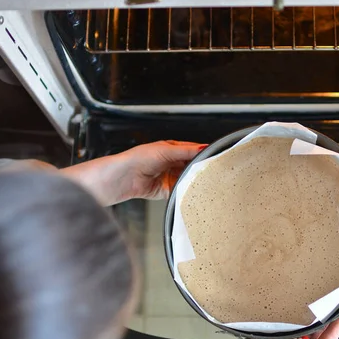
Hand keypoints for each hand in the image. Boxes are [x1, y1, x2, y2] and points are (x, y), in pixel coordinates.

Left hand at [60, 141, 204, 205]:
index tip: (217, 158)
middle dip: (202, 169)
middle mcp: (172, 162)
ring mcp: (170, 176)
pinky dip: (187, 192)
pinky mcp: (166, 190)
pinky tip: (193, 192)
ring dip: (195, 181)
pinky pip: (181, 191)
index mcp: (173, 148)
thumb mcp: (165, 150)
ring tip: (205, 183)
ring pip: (189, 179)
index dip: (205, 154)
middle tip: (214, 173)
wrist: (121, 178)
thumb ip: (186, 151)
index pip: (195, 150)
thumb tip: (204, 147)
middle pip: (193, 166)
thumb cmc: (136, 159)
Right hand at [234, 305, 338, 338]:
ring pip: (302, 325)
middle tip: (331, 299)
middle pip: (319, 329)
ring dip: (306, 315)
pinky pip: (283, 326)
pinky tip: (290, 311)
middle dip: (326, 315)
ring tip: (312, 302)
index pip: (332, 337)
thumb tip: (305, 337)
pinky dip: (287, 318)